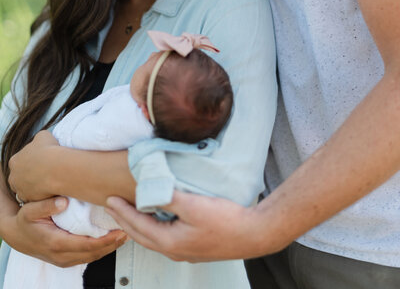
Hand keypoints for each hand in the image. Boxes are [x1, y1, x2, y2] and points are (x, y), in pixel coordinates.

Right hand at [4, 197, 127, 266]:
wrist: (15, 236)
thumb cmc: (25, 221)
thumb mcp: (30, 210)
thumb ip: (46, 205)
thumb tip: (64, 201)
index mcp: (56, 243)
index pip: (87, 245)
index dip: (106, 240)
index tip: (121, 230)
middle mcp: (62, 255)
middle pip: (94, 253)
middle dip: (113, 244)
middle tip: (130, 229)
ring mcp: (64, 260)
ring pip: (92, 257)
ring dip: (110, 247)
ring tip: (125, 232)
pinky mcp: (66, 259)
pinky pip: (87, 256)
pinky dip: (101, 249)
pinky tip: (111, 238)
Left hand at [8, 130, 58, 201]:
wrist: (57, 169)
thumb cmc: (49, 150)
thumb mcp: (43, 136)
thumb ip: (38, 140)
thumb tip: (40, 141)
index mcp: (14, 160)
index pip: (20, 161)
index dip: (32, 160)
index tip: (42, 160)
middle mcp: (13, 176)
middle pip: (21, 176)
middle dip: (31, 173)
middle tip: (45, 170)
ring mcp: (20, 190)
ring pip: (26, 187)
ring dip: (35, 184)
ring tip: (49, 179)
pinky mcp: (29, 200)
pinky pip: (34, 197)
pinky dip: (41, 194)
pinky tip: (51, 187)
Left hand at [105, 191, 260, 261]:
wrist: (254, 233)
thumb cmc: (226, 221)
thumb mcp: (193, 205)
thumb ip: (168, 198)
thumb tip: (148, 191)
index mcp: (170, 242)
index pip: (138, 225)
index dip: (122, 212)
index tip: (109, 200)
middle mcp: (174, 250)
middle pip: (142, 235)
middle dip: (125, 221)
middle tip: (112, 207)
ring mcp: (185, 251)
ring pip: (153, 238)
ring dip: (139, 225)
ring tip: (130, 213)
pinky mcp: (195, 247)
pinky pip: (165, 237)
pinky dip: (154, 227)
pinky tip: (158, 218)